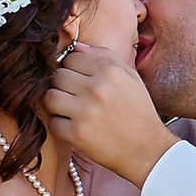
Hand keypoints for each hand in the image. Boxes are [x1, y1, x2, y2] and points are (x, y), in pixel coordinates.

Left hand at [44, 43, 178, 184]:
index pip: (71, 58)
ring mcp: (84, 112)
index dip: (73, 69)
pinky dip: (60, 125)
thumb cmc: (138, 111)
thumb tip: (76, 46)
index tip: (79, 80)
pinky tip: (75, 126)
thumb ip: (104, 56)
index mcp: (109, 71)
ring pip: (49, 97)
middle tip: (74, 96)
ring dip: (57, 104)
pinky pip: (52, 121)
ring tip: (71, 110)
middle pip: (57, 76)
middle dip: (63, 85)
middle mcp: (95, 88)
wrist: (146, 149)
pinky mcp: (76, 134)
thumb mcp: (130, 77)